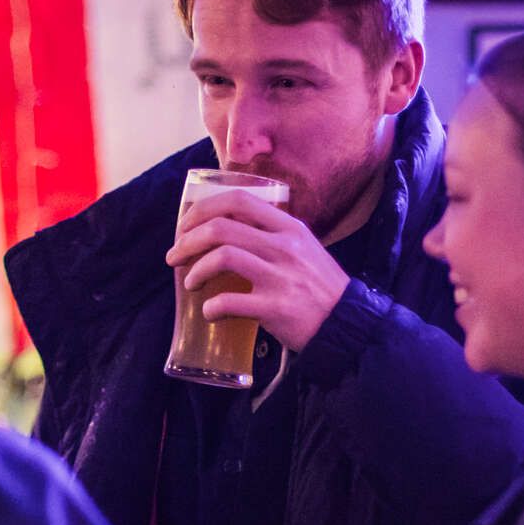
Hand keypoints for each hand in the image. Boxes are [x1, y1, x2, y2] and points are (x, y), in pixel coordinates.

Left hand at [166, 190, 348, 352]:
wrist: (348, 324)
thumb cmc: (320, 287)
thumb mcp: (304, 248)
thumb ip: (272, 236)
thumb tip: (228, 232)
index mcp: (289, 227)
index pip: (238, 201)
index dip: (202, 210)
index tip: (185, 227)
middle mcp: (284, 246)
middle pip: (221, 228)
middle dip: (187, 241)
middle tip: (175, 257)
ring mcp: (280, 276)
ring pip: (222, 257)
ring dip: (196, 271)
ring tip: (191, 285)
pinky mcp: (275, 308)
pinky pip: (229, 302)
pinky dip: (211, 308)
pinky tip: (210, 313)